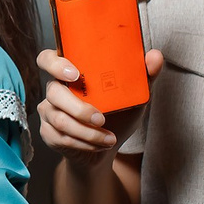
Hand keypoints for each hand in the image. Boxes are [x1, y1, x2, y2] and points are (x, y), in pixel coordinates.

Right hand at [35, 48, 162, 169]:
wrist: (106, 147)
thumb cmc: (117, 116)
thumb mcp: (133, 97)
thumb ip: (143, 76)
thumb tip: (155, 56)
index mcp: (70, 73)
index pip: (48, 59)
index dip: (55, 64)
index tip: (75, 74)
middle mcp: (55, 89)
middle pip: (54, 92)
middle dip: (79, 109)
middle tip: (101, 118)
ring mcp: (49, 111)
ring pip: (61, 120)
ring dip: (89, 132)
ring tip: (109, 138)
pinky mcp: (48, 133)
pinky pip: (62, 138)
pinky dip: (86, 143)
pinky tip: (100, 143)